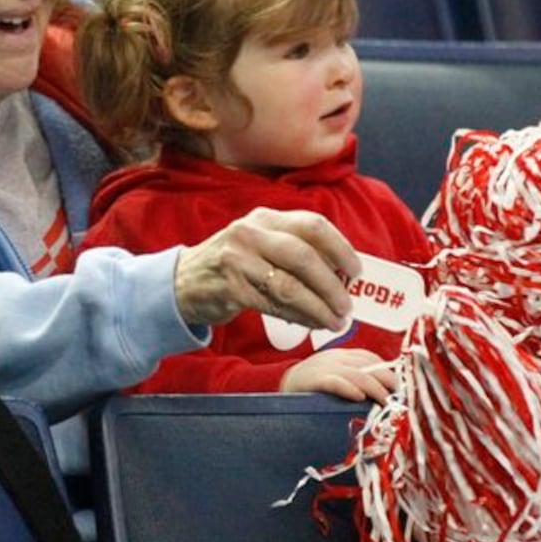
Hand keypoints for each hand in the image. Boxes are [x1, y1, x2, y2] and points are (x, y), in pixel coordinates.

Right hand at [174, 208, 358, 329]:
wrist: (183, 282)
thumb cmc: (234, 264)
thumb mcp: (261, 244)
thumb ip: (297, 251)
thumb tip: (343, 276)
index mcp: (266, 217)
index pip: (313, 225)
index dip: (341, 248)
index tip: (357, 271)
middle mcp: (251, 233)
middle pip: (304, 256)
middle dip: (332, 285)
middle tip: (348, 306)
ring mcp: (238, 260)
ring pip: (290, 285)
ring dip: (318, 307)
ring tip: (335, 321)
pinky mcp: (231, 288)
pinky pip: (274, 305)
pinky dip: (298, 317)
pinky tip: (311, 324)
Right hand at [279, 348, 397, 403]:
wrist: (274, 391)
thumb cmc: (308, 392)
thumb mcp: (332, 381)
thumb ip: (352, 382)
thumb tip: (382, 394)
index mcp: (339, 356)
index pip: (369, 357)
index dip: (387, 371)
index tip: (399, 387)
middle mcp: (333, 357)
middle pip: (369, 364)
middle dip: (387, 379)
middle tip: (399, 396)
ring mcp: (322, 367)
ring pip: (357, 373)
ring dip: (376, 388)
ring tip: (386, 402)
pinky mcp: (311, 381)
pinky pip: (334, 381)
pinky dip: (349, 388)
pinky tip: (360, 398)